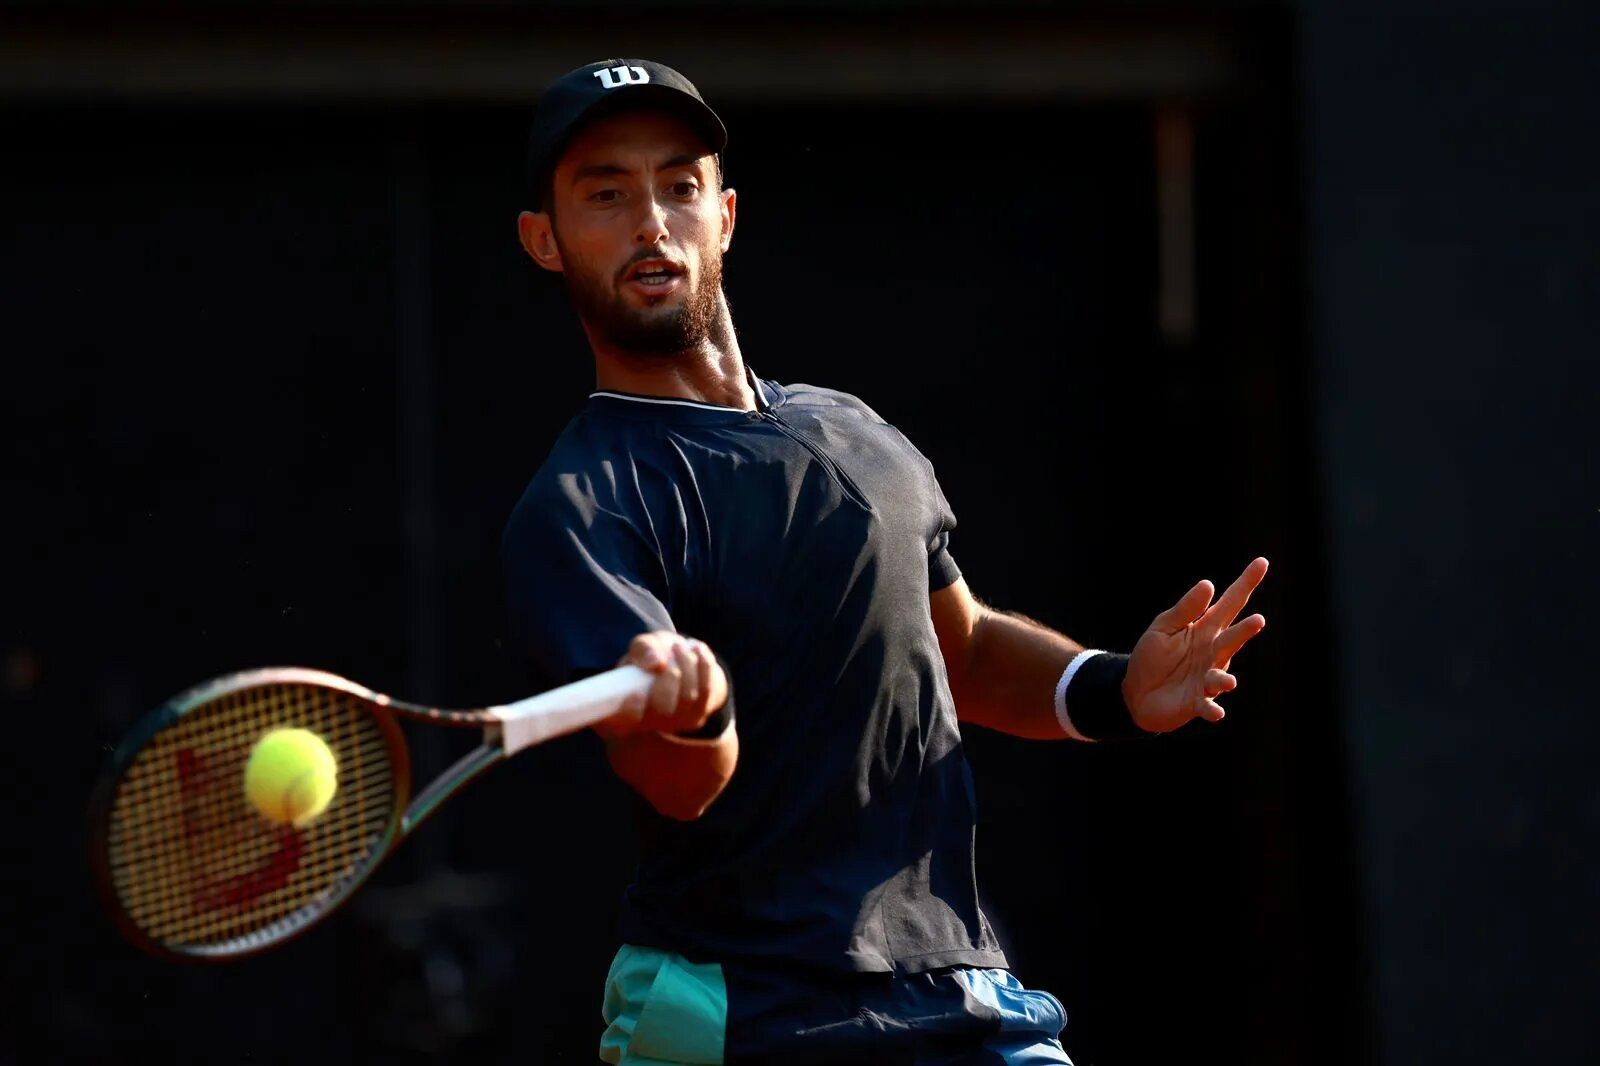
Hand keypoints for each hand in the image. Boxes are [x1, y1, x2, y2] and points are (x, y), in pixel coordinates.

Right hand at [594, 631, 728, 738]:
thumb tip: (656, 662)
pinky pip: (706, 692)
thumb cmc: (653, 658)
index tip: (637, 694)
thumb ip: (643, 649)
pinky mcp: (695, 716)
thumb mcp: (643, 647)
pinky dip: (703, 667)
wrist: (679, 668)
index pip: (618, 722)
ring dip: (686, 666)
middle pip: (662, 709)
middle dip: (669, 677)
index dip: (629, 712)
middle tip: (668, 655)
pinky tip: (698, 651)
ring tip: (679, 646)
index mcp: (621, 709)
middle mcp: (645, 722)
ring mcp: (673, 723)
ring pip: (687, 697)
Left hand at [1122, 557, 1268, 732]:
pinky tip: (1216, 712)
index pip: (1230, 603)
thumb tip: (1208, 584)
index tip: (1262, 563)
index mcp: (1206, 629)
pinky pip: (1208, 706)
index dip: (1246, 583)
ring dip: (1225, 678)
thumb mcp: (1164, 627)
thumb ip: (1186, 610)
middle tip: (1258, 620)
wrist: (1136, 692)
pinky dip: (1212, 710)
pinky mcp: (1197, 702)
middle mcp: (1213, 652)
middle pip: (1232, 638)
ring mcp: (1207, 678)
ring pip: (1222, 675)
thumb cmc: (1153, 656)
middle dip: (1245, 631)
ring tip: (1228, 681)